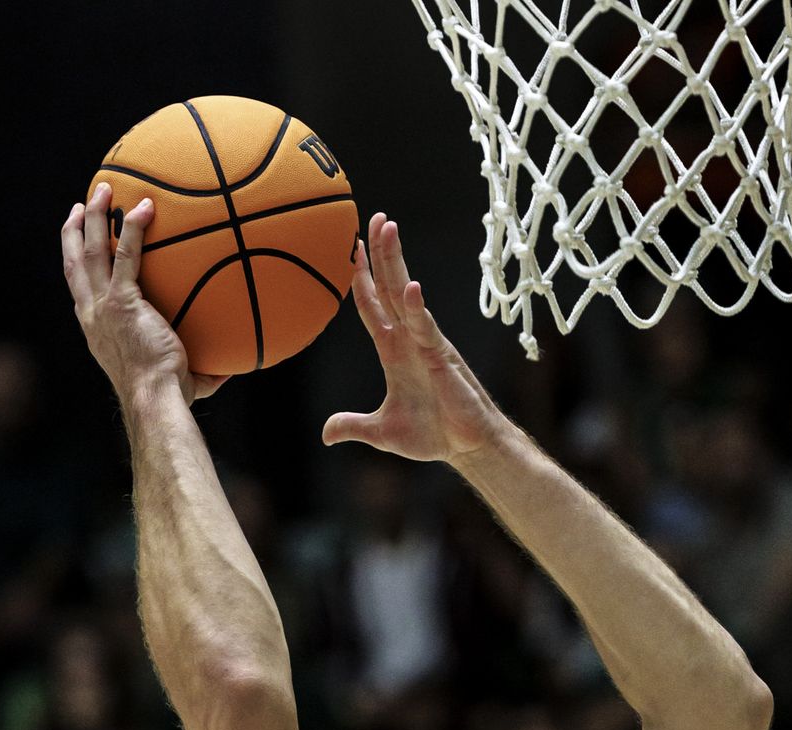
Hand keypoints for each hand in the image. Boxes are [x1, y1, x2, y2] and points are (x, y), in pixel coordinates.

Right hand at [61, 184, 227, 410]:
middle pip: (75, 261)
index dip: (76, 261)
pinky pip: (126, 254)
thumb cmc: (166, 396)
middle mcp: (91, 314)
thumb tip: (229, 369)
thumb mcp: (178, 380)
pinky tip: (146, 207)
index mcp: (96, 329)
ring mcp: (103, 306)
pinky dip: (132, 227)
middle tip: (81, 204)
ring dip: (95, 216)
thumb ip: (200, 369)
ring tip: (105, 188)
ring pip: (91, 250)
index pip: (79, 288)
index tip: (78, 241)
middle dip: (75, 229)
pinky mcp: (121, 301)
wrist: (154, 399)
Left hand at [322, 213, 498, 465]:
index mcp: (392, 351)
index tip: (349, 249)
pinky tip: (408, 286)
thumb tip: (325, 434)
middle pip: (389, 286)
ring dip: (395, 261)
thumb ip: (353, 426)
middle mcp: (408, 339)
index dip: (360, 279)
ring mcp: (425, 343)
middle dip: (380, 253)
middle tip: (373, 218)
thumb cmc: (432, 435)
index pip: (372, 306)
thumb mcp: (382, 432)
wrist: (467, 448)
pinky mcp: (441, 356)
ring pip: (405, 294)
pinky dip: (416, 307)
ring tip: (388, 228)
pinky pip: (425, 327)